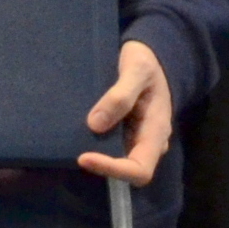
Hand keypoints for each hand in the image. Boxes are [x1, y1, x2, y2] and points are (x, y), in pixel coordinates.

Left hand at [79, 40, 174, 184]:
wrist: (150, 55)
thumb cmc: (147, 61)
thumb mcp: (137, 70)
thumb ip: (121, 95)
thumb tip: (95, 124)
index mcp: (157, 130)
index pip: (140, 169)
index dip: (113, 169)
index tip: (83, 158)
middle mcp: (149, 141)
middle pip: (128, 172)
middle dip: (101, 166)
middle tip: (73, 153)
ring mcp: (137, 138)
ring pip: (117, 161)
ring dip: (96, 158)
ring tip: (71, 145)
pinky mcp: (124, 133)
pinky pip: (110, 148)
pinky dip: (94, 147)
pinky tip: (76, 137)